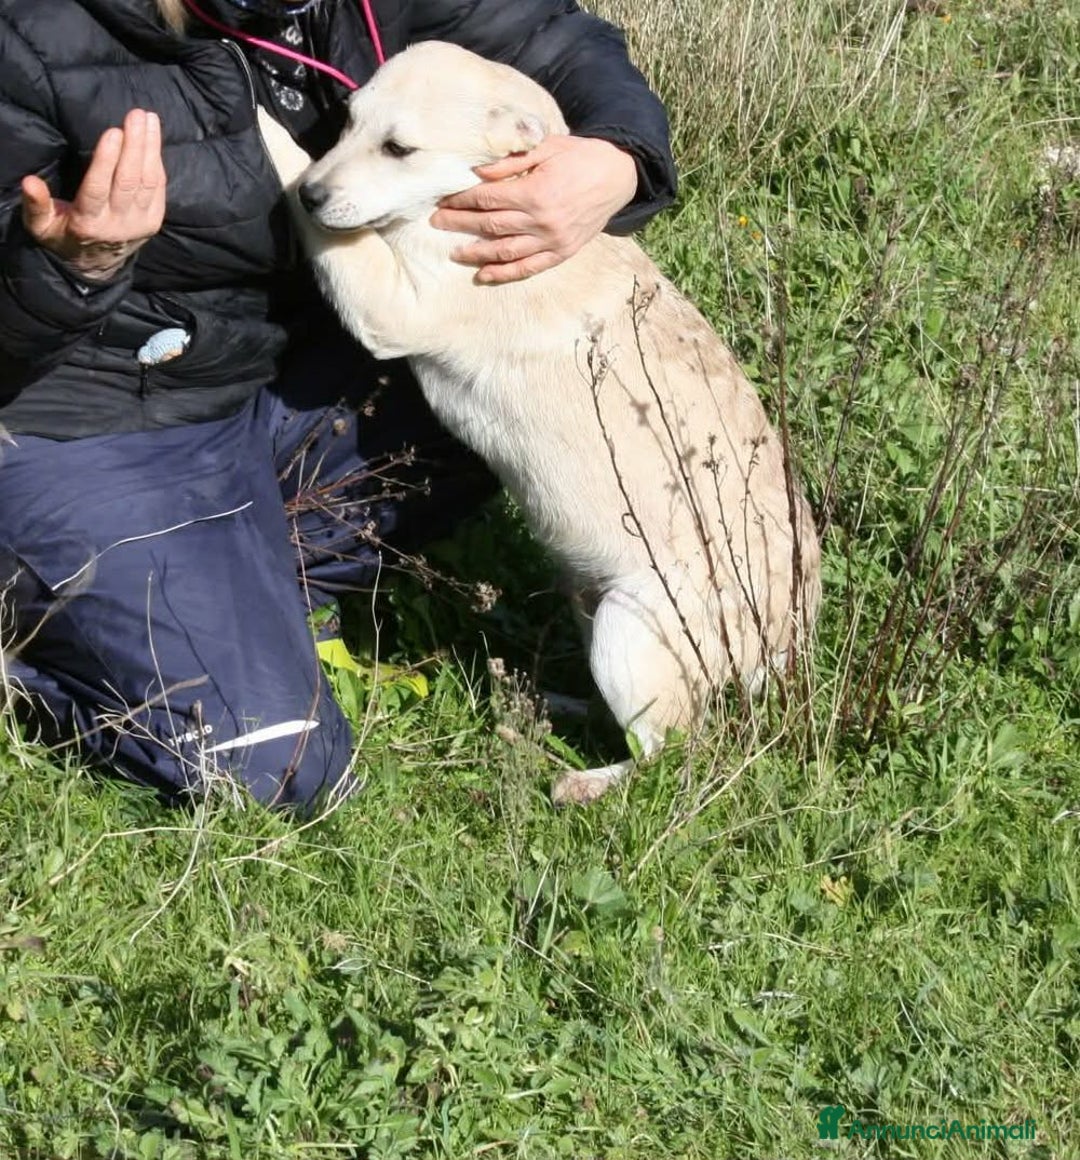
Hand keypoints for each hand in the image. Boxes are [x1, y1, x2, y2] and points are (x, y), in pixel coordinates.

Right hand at [21, 108, 166, 281]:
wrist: (96, 266)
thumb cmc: (63, 236)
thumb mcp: (41, 227)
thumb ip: (36, 205)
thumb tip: (29, 182)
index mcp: (88, 223)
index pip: (99, 188)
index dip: (107, 160)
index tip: (113, 132)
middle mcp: (118, 224)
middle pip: (129, 181)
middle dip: (135, 146)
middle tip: (136, 115)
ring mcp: (139, 224)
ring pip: (148, 182)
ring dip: (150, 148)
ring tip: (149, 118)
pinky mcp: (154, 222)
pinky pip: (158, 189)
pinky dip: (157, 162)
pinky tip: (153, 138)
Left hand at [430, 135, 637, 283]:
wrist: (618, 176)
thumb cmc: (580, 156)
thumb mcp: (546, 147)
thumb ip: (510, 161)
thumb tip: (476, 173)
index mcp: (535, 191)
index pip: (487, 199)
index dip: (461, 200)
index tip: (443, 201)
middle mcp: (541, 221)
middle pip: (490, 226)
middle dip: (460, 224)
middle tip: (436, 224)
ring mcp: (551, 240)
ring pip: (504, 251)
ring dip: (476, 253)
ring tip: (454, 252)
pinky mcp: (561, 252)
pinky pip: (528, 268)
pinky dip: (504, 274)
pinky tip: (483, 275)